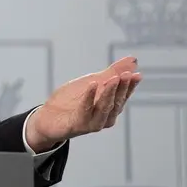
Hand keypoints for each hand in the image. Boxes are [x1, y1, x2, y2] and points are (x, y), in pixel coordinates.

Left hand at [25, 55, 140, 150]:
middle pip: (116, 102)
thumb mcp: (93, 81)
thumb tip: (133, 60)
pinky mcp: (78, 125)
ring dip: (109, 93)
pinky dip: (89, 97)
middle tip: (126, 75)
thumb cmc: (72, 100)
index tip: (137, 74)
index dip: (130, 85)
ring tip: (112, 79)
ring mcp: (93, 123)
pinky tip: (91, 85)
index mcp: (111, 107)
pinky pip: (85, 111)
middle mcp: (105, 117)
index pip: (124, 95)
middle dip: (122, 88)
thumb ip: (112, 72)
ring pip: (104, 108)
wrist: (48, 117)